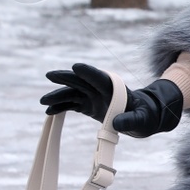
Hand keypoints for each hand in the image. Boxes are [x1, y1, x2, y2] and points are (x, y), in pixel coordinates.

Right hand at [40, 62, 183, 138]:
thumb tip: (117, 123)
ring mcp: (93, 97)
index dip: (89, 72)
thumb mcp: (143, 120)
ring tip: (44, 102)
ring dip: (59, 96)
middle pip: (82, 81)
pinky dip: (60, 107)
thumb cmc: (145, 116)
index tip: (76, 67)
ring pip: (73, 93)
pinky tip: (49, 111)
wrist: (143, 117)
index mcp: (115, 89)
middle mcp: (101, 90)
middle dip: (66, 78)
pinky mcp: (88, 106)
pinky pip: (72, 104)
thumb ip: (131, 120)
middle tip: (50, 75)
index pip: (101, 78)